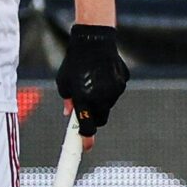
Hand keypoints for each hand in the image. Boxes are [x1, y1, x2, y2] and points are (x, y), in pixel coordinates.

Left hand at [56, 23, 127, 145]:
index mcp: (84, 99)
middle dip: (94, 118)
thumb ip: (68, 100)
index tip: (86, 146)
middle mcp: (101, 97)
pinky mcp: (123, 82)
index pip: (87, 127)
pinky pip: (116, 92)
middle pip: (101, 120)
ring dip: (101, 101)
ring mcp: (115, 90)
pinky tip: (103, 75)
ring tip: (93, 82)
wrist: (94, 40)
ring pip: (109, 105)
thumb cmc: (75, 61)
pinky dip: (110, 89)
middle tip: (87, 109)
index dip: (86, 139)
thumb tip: (69, 114)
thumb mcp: (64, 82)